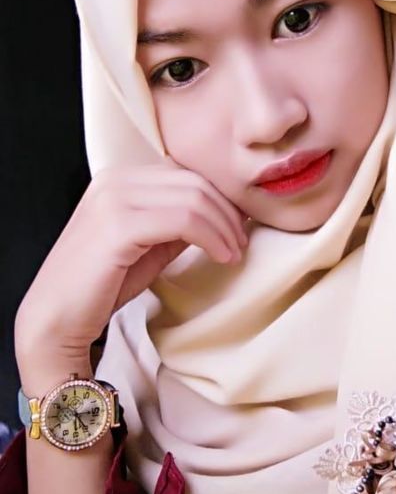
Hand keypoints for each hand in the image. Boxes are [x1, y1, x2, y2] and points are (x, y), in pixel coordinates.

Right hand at [15, 158, 249, 372]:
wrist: (55, 319)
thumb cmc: (100, 286)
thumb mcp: (148, 246)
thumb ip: (177, 225)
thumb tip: (219, 216)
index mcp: (119, 179)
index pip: (186, 174)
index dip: (220, 198)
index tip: (238, 227)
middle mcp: (115, 180)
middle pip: (194, 182)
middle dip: (227, 213)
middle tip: (241, 243)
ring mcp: (114, 199)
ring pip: (194, 198)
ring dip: (224, 227)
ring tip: (233, 253)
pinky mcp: (118, 226)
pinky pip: (184, 220)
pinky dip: (211, 237)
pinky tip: (221, 256)